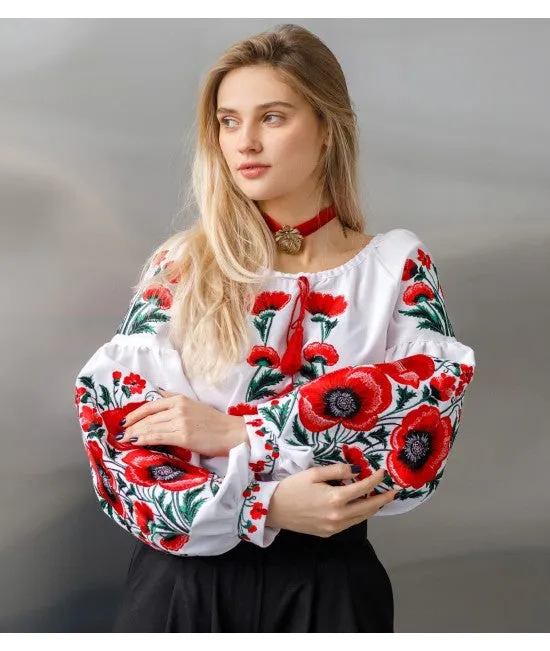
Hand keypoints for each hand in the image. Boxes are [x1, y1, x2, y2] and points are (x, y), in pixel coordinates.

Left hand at [117, 389, 246, 455]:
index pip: (151, 405)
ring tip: (125, 439)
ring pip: (151, 427)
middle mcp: (178, 408)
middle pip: (148, 416)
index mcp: (180, 399)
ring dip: (135, 433)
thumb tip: (157, 395)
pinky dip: (144, 439)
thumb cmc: (214, 422)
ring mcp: (180, 422)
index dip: (135, 413)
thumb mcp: (193, 405)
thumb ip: (175, 400)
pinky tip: (136, 442)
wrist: (232, 433)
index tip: (125, 421)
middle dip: (131, 425)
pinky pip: (158, 437)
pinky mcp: (184, 436)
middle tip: (121, 433)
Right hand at [266, 464, 397, 536]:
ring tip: (381, 500)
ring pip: (361, 518)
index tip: (383, 473)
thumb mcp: (313, 473)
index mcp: (335, 499)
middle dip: (382, 499)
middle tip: (394, 492)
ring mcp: (334, 527)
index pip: (363, 488)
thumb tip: (355, 471)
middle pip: (368, 507)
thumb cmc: (291, 488)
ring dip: (373, 509)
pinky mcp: (328, 533)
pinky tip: (360, 508)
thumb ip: (336, 471)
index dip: (375, 480)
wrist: (273, 510)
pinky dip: (359, 515)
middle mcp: (338, 516)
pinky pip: (350, 524)